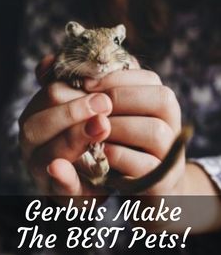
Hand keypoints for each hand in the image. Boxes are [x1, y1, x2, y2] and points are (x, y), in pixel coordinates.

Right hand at [19, 55, 112, 195]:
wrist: (102, 167)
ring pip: (47, 154)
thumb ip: (79, 82)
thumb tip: (49, 62)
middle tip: (105, 103)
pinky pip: (58, 187)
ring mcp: (42, 167)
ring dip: (73, 138)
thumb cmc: (93, 127)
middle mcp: (34, 140)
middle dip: (73, 111)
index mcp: (39, 114)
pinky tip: (68, 168)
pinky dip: (63, 179)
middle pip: (40, 122)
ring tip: (103, 125)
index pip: (49, 95)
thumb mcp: (89, 101)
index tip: (102, 87)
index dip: (76, 90)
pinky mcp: (59, 193)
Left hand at [84, 68, 182, 194]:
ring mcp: (171, 154)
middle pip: (161, 99)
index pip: (150, 79)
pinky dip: (119, 155)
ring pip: (155, 131)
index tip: (87, 84)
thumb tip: (87, 83)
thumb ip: (106, 98)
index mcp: (162, 104)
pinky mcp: (164, 182)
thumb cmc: (121, 142)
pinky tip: (101, 151)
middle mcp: (173, 125)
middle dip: (119, 99)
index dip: (117, 78)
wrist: (138, 184)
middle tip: (91, 108)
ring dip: (119, 128)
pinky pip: (146, 164)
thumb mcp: (115, 117)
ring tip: (94, 130)